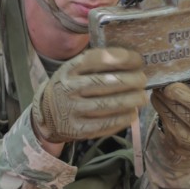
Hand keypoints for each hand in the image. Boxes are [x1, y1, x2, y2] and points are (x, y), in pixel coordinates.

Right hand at [32, 47, 146, 142]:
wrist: (47, 114)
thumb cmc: (71, 86)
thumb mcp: (75, 70)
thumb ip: (97, 64)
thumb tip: (133, 61)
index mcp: (69, 69)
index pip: (97, 60)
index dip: (121, 58)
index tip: (137, 60)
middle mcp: (68, 89)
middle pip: (104, 83)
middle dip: (130, 80)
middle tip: (142, 80)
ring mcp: (71, 110)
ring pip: (107, 104)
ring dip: (130, 100)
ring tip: (142, 98)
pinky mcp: (77, 129)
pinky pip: (105, 124)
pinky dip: (122, 119)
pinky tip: (132, 114)